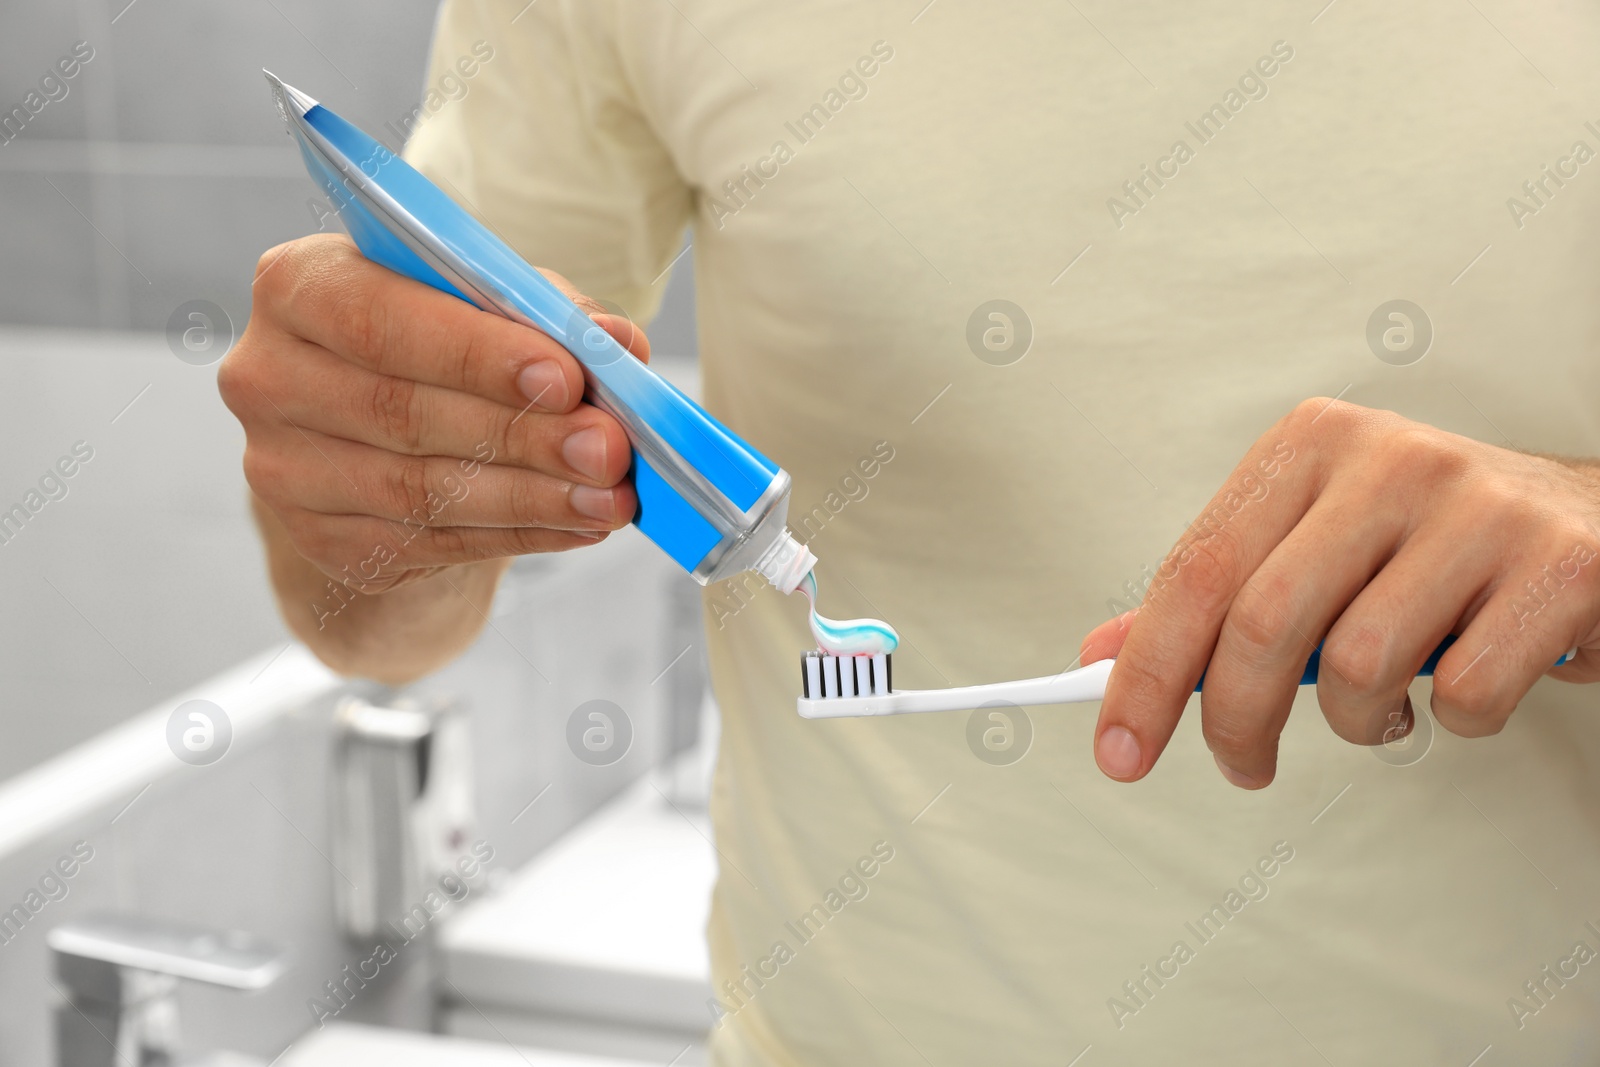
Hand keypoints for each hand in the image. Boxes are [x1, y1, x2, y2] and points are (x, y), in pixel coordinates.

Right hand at [220, 233, 644, 595]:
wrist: (384, 438)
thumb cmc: (441, 345)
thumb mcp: (490, 306)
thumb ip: (548, 312)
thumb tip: (615, 340)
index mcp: (298, 286)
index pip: (378, 319)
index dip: (475, 352)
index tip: (565, 377)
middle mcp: (269, 375)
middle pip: (404, 411)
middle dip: (522, 432)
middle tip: (608, 447)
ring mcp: (283, 468)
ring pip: (421, 489)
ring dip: (531, 497)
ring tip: (608, 498)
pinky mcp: (319, 540)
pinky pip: (431, 543)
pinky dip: (518, 534)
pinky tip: (577, 525)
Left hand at [1079, 398, 1599, 788]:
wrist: (1595, 521)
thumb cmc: (1433, 544)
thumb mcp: (1314, 546)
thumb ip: (1217, 596)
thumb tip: (1103, 654)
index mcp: (1311, 446)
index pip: (1195, 571)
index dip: (1145, 673)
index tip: (1119, 750)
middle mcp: (1390, 460)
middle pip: (1262, 623)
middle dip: (1235, 721)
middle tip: (1240, 765)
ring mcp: (1479, 508)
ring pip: (1362, 666)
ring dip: (1359, 724)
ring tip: (1382, 712)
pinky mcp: (1560, 566)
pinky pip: (1465, 693)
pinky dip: (1451, 721)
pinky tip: (1460, 687)